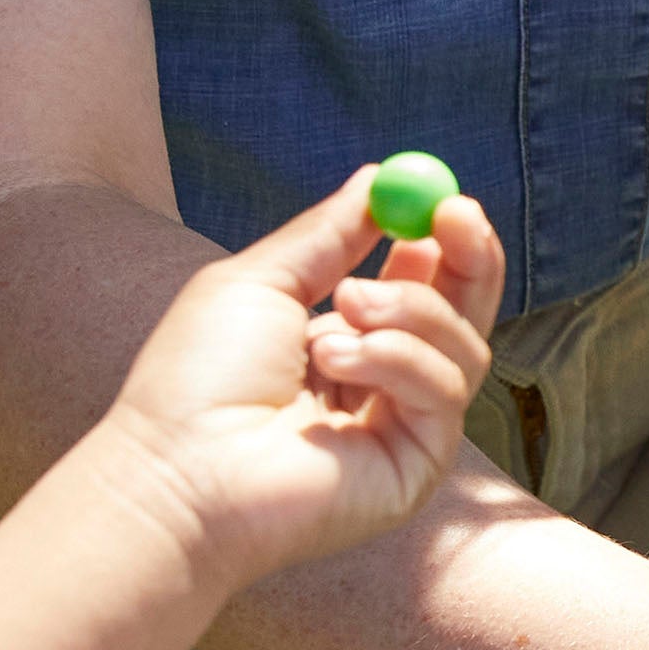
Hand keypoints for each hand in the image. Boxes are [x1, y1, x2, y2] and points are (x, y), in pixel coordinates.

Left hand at [93, 169, 505, 594]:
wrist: (180, 470)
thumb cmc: (197, 380)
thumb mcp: (261, 282)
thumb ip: (327, 235)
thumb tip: (377, 179)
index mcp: (343, 344)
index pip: (422, 289)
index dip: (442, 244)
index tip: (445, 200)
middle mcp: (381, 388)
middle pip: (464, 319)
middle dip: (468, 262)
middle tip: (457, 215)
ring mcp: (404, 430)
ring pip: (461, 348)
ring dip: (406, 312)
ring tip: (335, 315)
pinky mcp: (419, 465)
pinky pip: (444, 390)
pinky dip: (396, 361)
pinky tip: (333, 363)